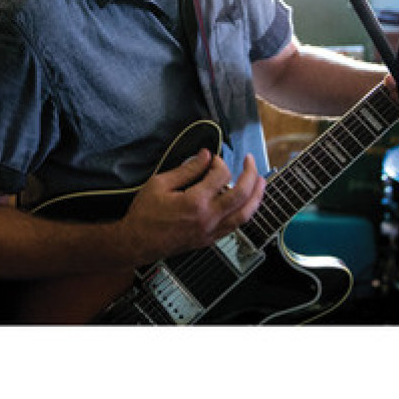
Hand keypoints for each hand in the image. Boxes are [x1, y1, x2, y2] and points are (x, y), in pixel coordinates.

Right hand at [121, 150, 265, 264]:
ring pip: (245, 214)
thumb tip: (205, 156)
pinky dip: (245, 212)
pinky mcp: (210, 240)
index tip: (212, 158)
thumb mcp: (160, 183)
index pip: (220, 175)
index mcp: (195, 202)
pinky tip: (246, 204)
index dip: (219, 162)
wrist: (137, 242)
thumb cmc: (144, 214)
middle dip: (250, 174)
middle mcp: (208, 218)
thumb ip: (187, 169)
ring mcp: (211, 231)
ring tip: (261, 182)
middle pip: (242, 194)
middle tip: (250, 161)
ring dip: (256, 196)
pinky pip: (235, 226)